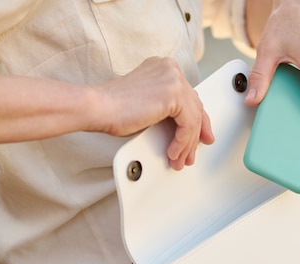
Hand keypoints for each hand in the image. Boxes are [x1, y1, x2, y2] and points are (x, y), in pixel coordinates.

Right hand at [94, 57, 213, 169]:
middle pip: (195, 106)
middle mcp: (171, 69)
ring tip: (179, 159)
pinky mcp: (173, 92)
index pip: (190, 96)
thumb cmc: (114, 109)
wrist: (98, 107)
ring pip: (193, 117)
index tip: (201, 136)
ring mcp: (173, 78)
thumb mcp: (150, 107)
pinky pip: (188, 123)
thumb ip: (169, 110)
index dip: (198, 120)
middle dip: (195, 134)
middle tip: (191, 153)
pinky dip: (182, 141)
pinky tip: (173, 152)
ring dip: (187, 143)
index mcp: (164, 68)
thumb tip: (185, 128)